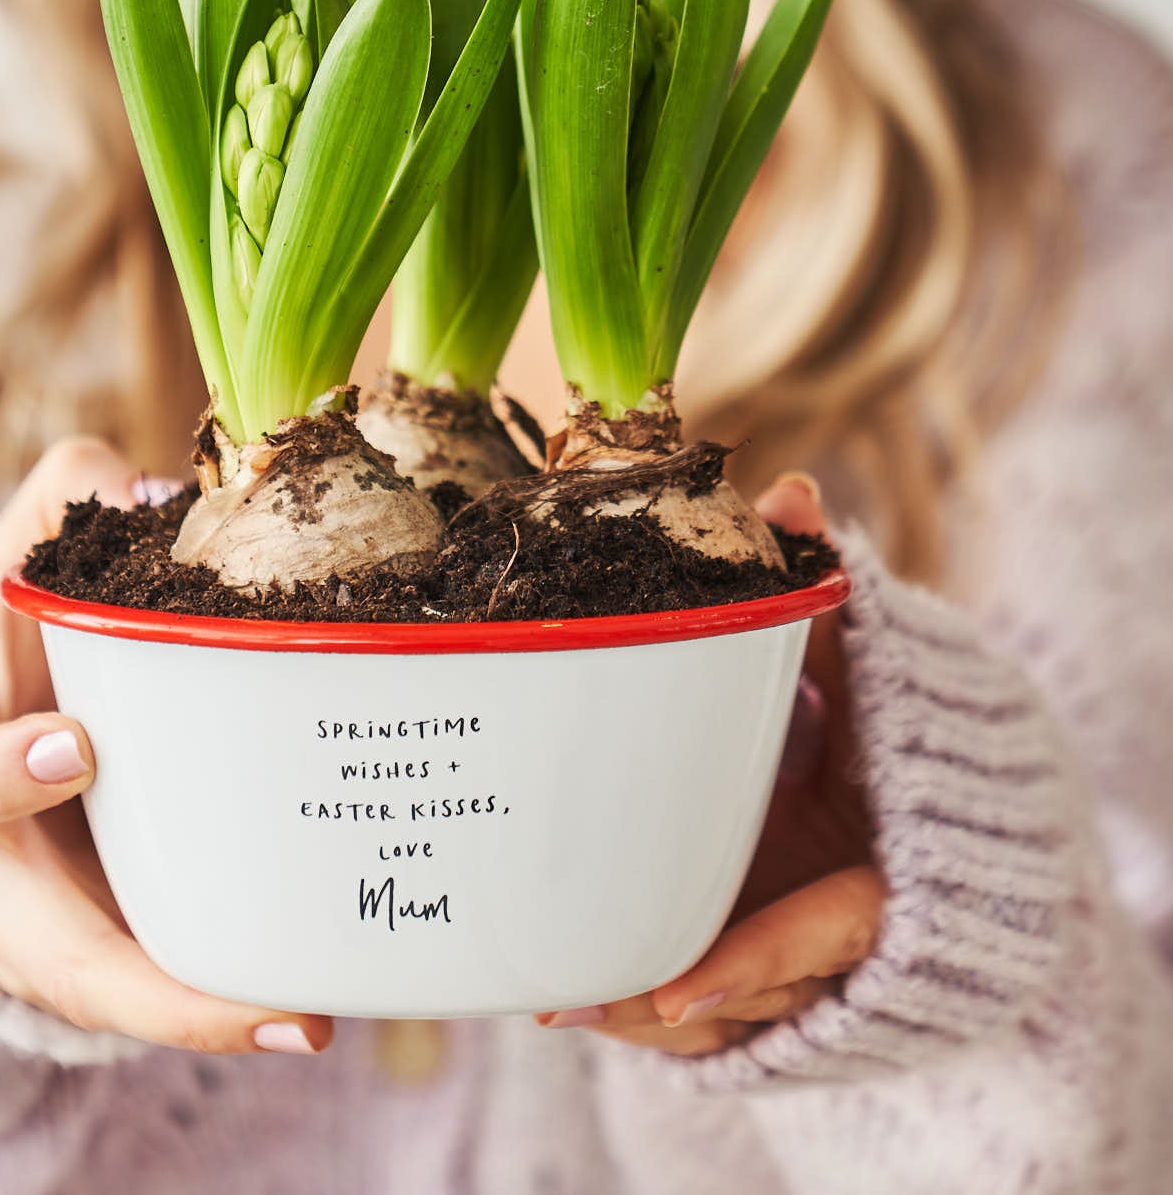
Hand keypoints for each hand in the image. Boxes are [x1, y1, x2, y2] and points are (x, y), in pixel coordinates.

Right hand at [0, 438, 332, 1055]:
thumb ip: (59, 513)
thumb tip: (153, 485)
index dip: (7, 769)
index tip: (75, 747)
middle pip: (51, 952)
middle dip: (148, 985)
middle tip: (260, 1001)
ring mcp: (39, 925)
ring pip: (116, 990)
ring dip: (207, 1014)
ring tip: (309, 1018)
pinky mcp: (98, 937)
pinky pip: (158, 978)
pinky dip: (224, 1000)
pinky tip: (317, 997)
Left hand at [534, 473, 884, 1054]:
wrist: (960, 822)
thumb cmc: (911, 741)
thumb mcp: (877, 672)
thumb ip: (830, 598)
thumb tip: (788, 494)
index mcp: (889, 871)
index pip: (832, 931)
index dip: (760, 959)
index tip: (675, 987)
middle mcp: (849, 938)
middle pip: (761, 998)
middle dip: (668, 1005)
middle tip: (570, 1001)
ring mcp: (814, 970)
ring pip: (732, 1021)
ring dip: (646, 1018)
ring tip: (555, 1002)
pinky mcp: (781, 980)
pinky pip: (719, 1017)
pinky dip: (654, 1013)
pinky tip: (571, 998)